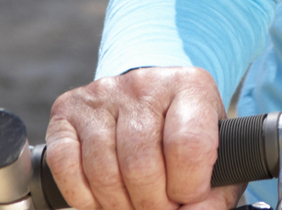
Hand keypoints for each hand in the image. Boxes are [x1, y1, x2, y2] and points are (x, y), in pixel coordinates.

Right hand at [44, 68, 240, 209]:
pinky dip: (83, 197)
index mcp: (190, 86)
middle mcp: (144, 83)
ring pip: (103, 170)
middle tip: (159, 208)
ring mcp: (102, 94)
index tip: (187, 198)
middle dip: (151, 204)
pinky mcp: (67, 110)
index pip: (188, 144)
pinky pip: (65, 165)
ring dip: (118, 205)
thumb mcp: (216, 150)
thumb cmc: (184, 131)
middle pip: (141, 164)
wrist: (151, 98)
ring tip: (134, 206)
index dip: (188, 187)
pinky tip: (102, 201)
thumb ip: (216, 192)